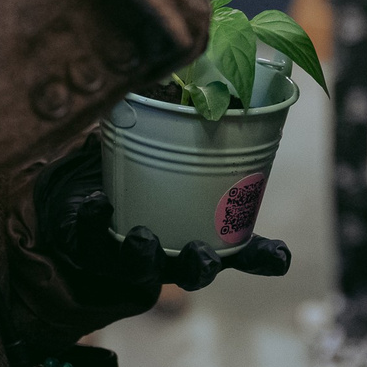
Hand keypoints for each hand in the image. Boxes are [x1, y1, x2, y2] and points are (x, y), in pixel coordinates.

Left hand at [36, 147, 291, 308]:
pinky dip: (97, 221)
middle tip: (202, 253)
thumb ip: (200, 133)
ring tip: (143, 236)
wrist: (85, 198)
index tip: (281, 256)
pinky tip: (100, 204)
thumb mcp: (177, 153)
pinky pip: (93, 240)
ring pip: (142, 270)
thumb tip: (228, 94)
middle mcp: (172, 252)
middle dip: (199, 266)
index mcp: (204, 234)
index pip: (242, 252)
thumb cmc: (146, 172)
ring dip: (145, 256)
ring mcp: (132, 256)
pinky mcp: (92, 246)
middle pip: (193, 272)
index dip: (264, 258)